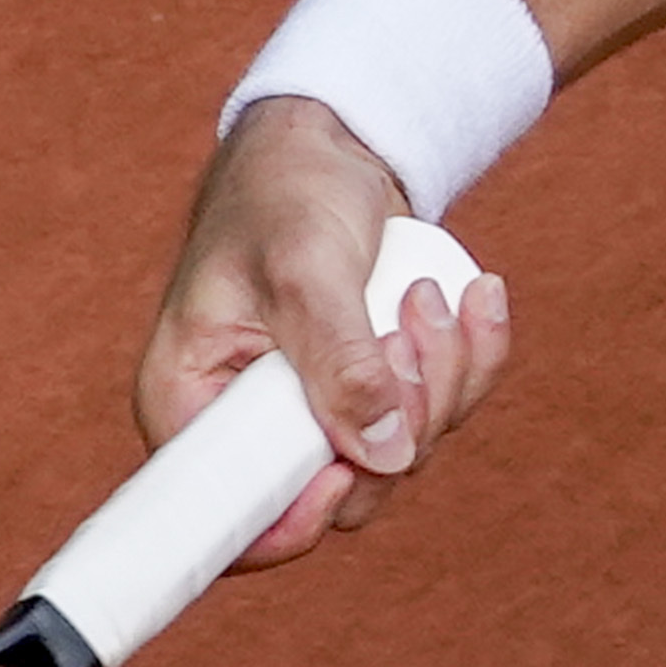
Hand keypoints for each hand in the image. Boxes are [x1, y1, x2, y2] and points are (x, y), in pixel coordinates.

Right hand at [142, 93, 514, 569]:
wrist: (331, 144)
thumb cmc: (285, 193)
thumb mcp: (305, 269)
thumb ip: (339, 361)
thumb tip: (381, 457)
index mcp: (189, 404)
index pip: (228, 519)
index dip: (294, 521)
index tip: (346, 471)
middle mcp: (249, 424)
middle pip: (344, 490)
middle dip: (402, 415)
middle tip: (409, 323)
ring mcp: (318, 412)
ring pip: (402, 454)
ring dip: (444, 377)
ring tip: (429, 292)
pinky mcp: (374, 391)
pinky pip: (438, 413)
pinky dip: (472, 360)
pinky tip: (476, 296)